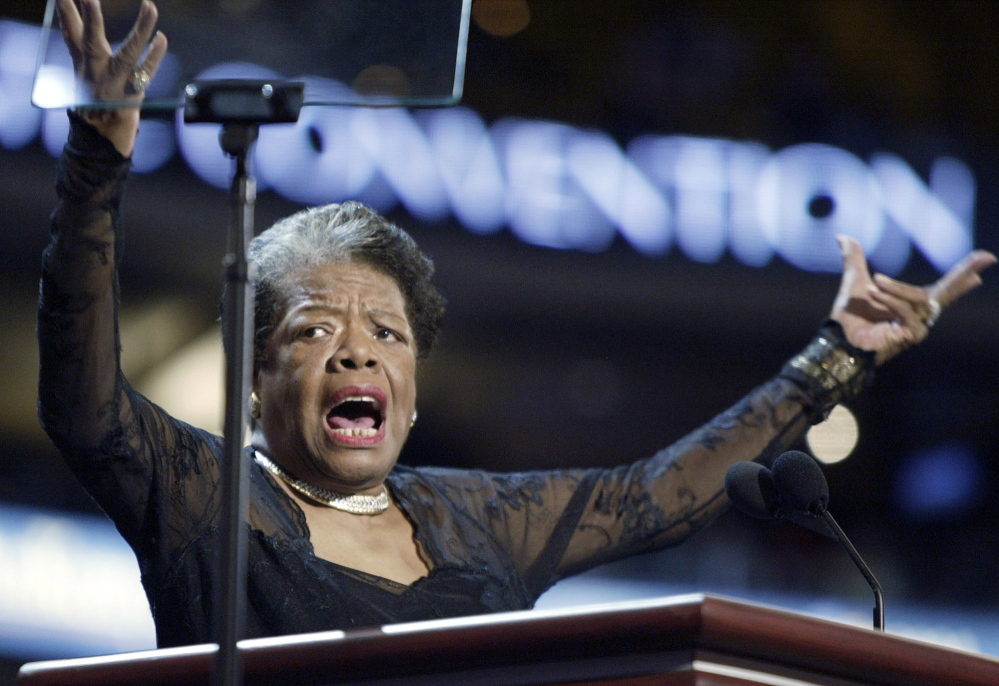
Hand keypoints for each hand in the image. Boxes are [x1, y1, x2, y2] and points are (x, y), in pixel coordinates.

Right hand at [57, 0, 167, 155]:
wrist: (101, 136)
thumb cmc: (93, 101)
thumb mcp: (81, 73)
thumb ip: (81, 48)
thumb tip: (73, 20)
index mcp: (81, 63)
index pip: (71, 32)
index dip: (66, 11)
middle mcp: (96, 70)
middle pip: (91, 40)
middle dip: (91, 18)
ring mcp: (116, 81)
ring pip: (129, 53)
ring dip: (140, 29)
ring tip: (149, 6)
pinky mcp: (134, 92)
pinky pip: (148, 71)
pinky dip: (155, 54)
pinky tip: (162, 37)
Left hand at [830, 235, 995, 364]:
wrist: (839, 340)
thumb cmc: (849, 317)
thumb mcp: (855, 280)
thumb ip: (854, 259)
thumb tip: (843, 237)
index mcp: (912, 303)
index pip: (943, 286)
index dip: (963, 273)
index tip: (986, 258)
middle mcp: (920, 315)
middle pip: (948, 291)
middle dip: (964, 274)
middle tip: (987, 257)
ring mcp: (919, 327)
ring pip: (919, 298)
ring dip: (895, 289)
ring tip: (875, 284)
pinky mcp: (912, 335)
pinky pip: (906, 310)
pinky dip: (890, 300)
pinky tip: (875, 295)